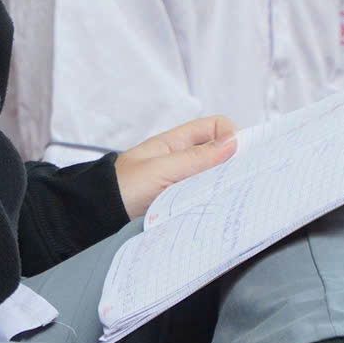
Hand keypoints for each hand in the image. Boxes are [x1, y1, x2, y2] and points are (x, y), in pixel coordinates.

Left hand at [113, 116, 236, 218]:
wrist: (99, 215)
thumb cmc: (123, 188)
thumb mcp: (161, 169)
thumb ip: (196, 158)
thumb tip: (233, 143)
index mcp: (177, 142)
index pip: (215, 127)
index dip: (231, 136)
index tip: (239, 156)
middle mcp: (183, 159)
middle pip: (220, 153)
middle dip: (233, 163)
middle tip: (243, 180)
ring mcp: (183, 181)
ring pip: (215, 177)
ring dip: (224, 185)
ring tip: (231, 197)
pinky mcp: (182, 202)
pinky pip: (206, 197)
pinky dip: (214, 202)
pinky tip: (218, 210)